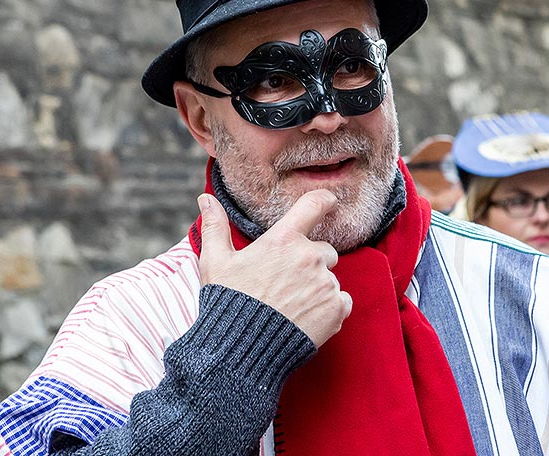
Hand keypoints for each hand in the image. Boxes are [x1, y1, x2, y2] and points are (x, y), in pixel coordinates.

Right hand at [197, 190, 352, 347]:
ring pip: (331, 278)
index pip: (314, 205)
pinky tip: (305, 318)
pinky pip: (342, 301)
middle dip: (310, 262)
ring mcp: (326, 283)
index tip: (329, 200)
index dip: (324, 200)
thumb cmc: (228, 303)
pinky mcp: (336, 308)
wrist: (242, 351)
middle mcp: (309, 257)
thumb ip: (215, 226)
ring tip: (291, 306)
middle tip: (286, 283)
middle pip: (324, 250)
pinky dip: (329, 309)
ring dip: (318, 288)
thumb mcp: (215, 262)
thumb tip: (205, 197)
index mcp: (283, 240)